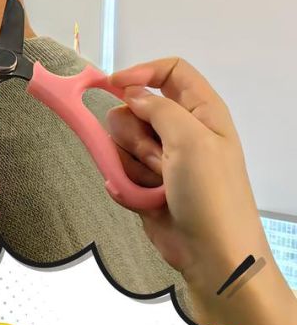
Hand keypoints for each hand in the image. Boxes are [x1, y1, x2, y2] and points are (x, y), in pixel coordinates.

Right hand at [105, 57, 261, 290]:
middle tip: (157, 156)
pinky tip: (143, 197)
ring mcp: (160, 157)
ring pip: (120, 140)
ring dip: (132, 162)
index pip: (170, 71)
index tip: (112, 86)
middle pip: (134, 107)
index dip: (141, 73)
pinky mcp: (143, 181)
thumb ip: (158, 107)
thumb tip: (131, 93)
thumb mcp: (191, 140)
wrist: (211, 252)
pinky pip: (116, 168)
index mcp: (202, 112)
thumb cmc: (211, 193)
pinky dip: (124, 182)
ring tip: (157, 183)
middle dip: (135, 132)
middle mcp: (180, 130)